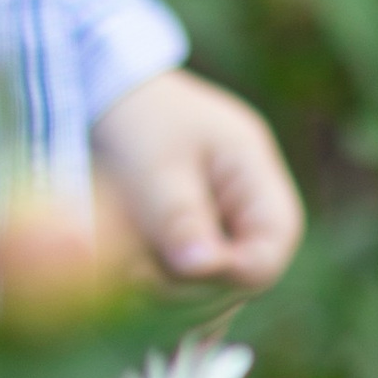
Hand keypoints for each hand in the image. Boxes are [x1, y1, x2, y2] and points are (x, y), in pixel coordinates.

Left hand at [92, 67, 301, 292]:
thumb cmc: (136, 115)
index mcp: (254, 172)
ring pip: (215, 281)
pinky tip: (130, 282)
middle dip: (195, 284)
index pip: (271, 246)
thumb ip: (179, 216)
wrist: (106, 89)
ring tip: (127, 273)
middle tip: (136, 278)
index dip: (234, 272)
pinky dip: (164, 284)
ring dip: (175, 288)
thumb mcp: (155, 161)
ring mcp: (222, 222)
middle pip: (244, 271)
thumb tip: (202, 270)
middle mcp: (248, 204)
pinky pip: (190, 277)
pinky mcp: (192, 236)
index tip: (179, 274)